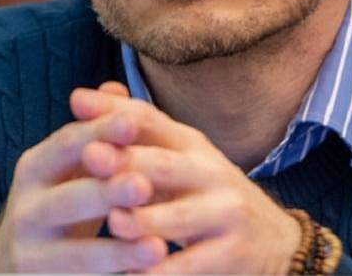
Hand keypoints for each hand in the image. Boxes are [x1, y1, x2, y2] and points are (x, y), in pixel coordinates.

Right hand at [0, 82, 169, 272]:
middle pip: (69, 200)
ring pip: (77, 255)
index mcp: (34, 168)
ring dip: (119, 251)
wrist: (12, 265)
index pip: (67, 144)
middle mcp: (27, 210)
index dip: (99, 133)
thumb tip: (116, 86)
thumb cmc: (59, 202)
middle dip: (107, 192)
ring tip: (158, 248)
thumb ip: (95, 131)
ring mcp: (31, 255)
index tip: (134, 122)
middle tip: (144, 185)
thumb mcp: (69, 166)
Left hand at [71, 87, 302, 273]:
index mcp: (192, 145)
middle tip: (90, 157)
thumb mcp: (180, 159)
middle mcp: (211, 172)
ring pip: (180, 217)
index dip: (116, 111)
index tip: (77, 102)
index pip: (151, 120)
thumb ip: (137, 133)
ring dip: (146, 220)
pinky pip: (192, 266)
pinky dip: (163, 272)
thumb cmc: (207, 196)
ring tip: (114, 223)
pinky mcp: (232, 254)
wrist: (274, 242)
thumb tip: (87, 94)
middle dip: (127, 160)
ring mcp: (225, 213)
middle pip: (165, 164)